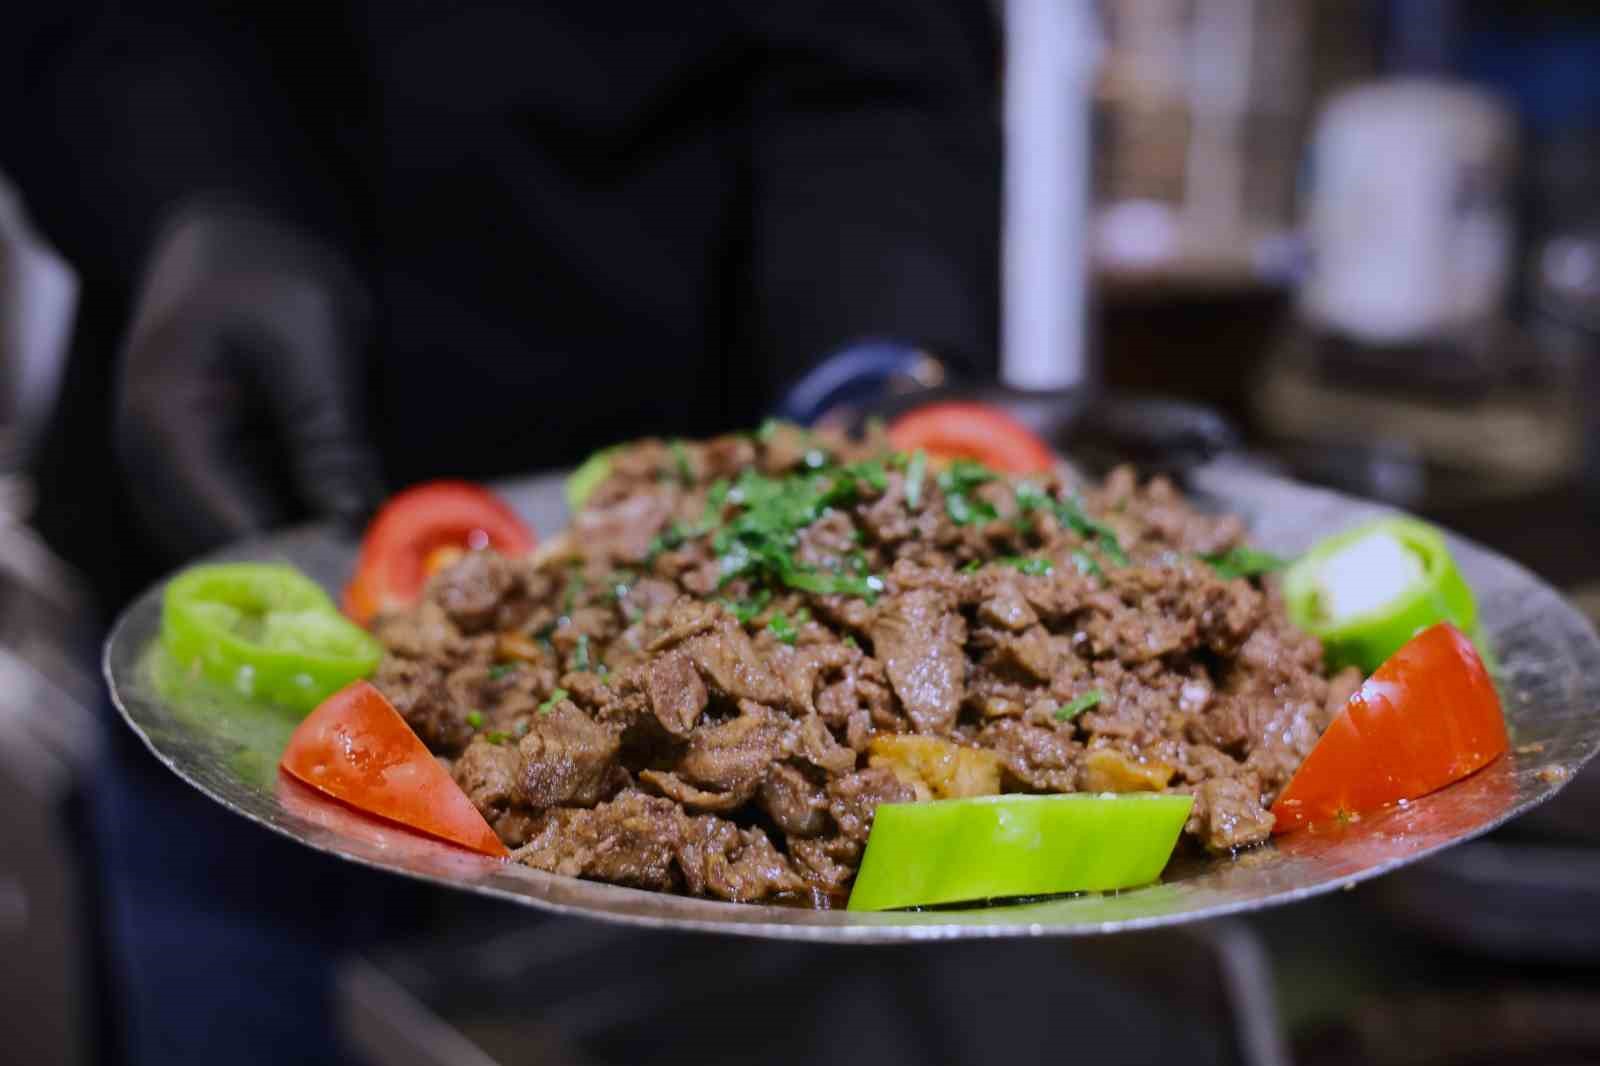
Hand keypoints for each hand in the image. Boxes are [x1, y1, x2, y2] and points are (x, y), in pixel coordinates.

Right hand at [114, 204, 382, 561]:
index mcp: (169, 434)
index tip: (368, 586)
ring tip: (378, 566)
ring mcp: (177, 480)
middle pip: (229, 562)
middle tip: (387, 586)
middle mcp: (156, 472)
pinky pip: (254, 528)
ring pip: (243, 554)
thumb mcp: (311, 340)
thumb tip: (354, 525)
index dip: (300, 571)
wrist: (229, 236)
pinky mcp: (210, 480)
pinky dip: (301, 536)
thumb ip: (329, 436)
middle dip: (307, 575)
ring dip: (307, 561)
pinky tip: (356, 536)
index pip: (228, 536)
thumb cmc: (265, 269)